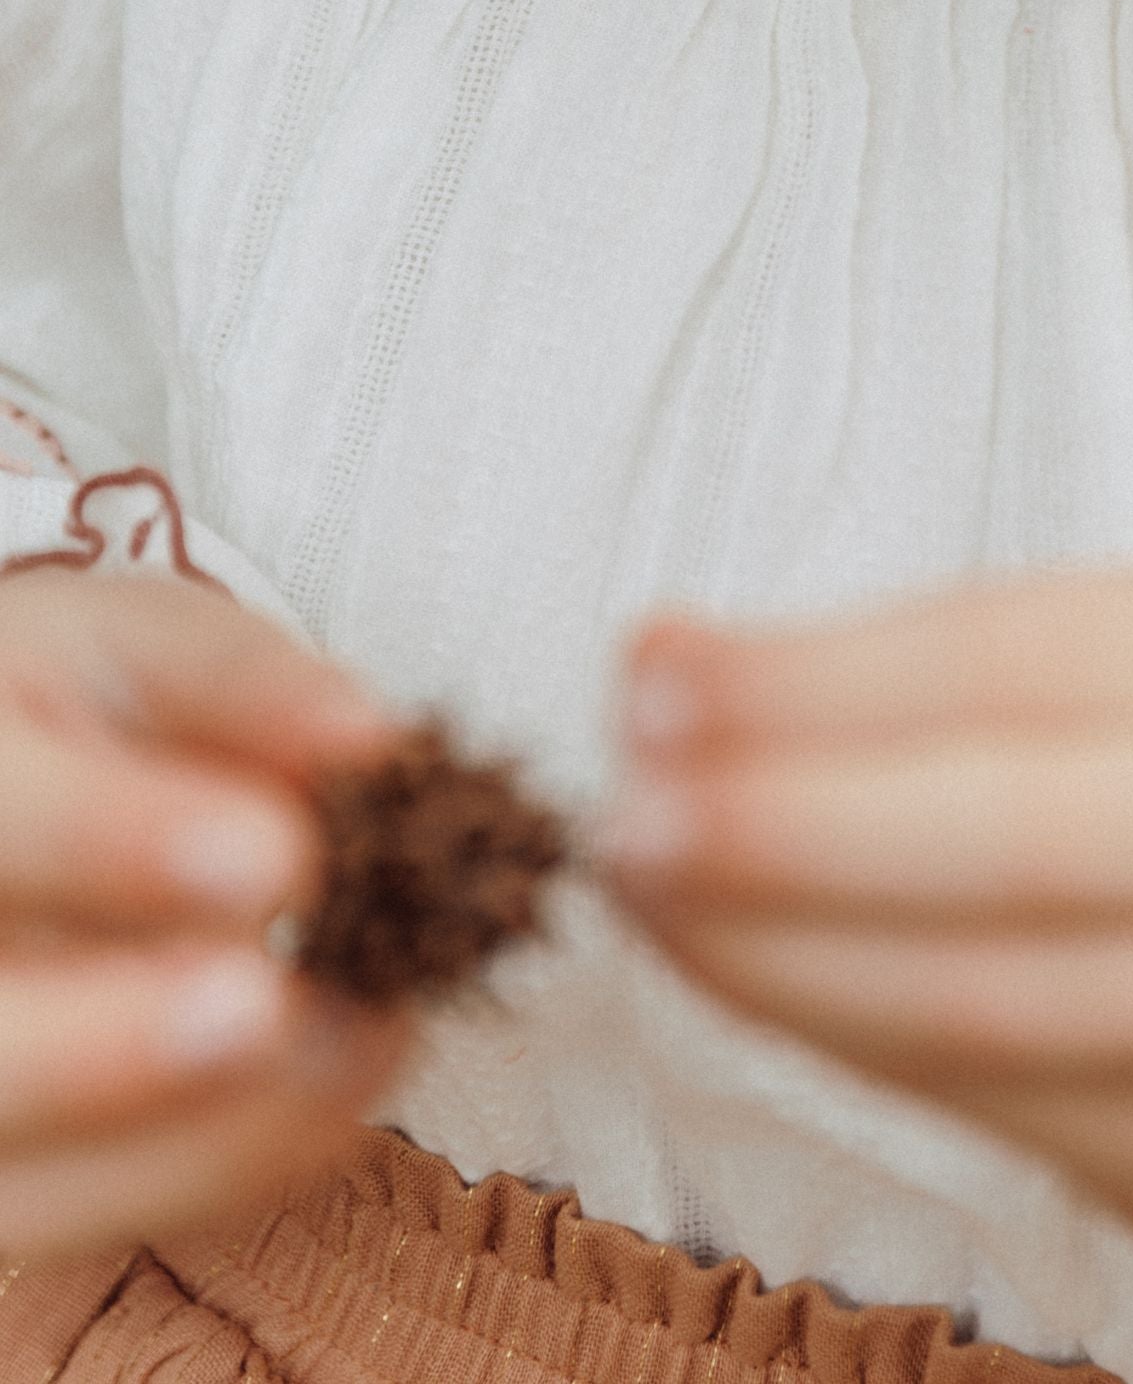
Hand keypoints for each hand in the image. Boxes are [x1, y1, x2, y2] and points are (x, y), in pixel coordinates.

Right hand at [0, 568, 413, 1260]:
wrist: (2, 786)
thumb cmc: (72, 706)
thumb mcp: (137, 646)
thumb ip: (241, 684)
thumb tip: (367, 741)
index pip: (3, 822)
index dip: (121, 842)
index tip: (279, 855)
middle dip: (117, 1050)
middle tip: (273, 1008)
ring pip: (26, 1182)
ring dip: (207, 1134)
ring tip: (361, 1043)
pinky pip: (84, 1215)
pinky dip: (225, 1165)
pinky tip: (345, 1078)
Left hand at [600, 566, 1132, 1255]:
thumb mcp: (1095, 671)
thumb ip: (894, 670)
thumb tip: (661, 661)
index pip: (1022, 658)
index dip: (824, 680)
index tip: (650, 682)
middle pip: (1032, 834)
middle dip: (796, 828)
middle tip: (621, 821)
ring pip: (1005, 998)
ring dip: (786, 957)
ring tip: (644, 902)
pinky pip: (1010, 1114)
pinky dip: (847, 1043)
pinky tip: (741, 983)